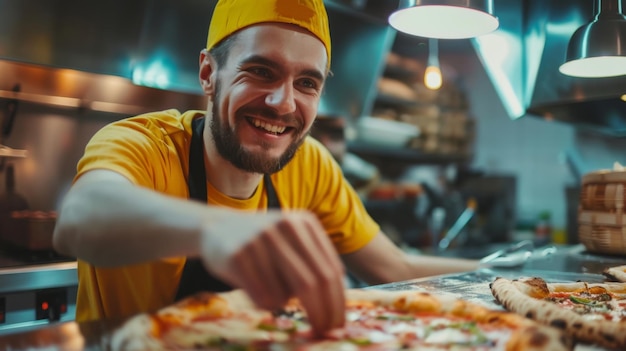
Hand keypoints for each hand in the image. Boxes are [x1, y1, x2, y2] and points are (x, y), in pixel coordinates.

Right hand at [200, 210, 345, 335]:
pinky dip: (264, 303)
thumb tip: (336, 305)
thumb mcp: (293, 239)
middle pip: (313, 282)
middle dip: (322, 313)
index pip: (331, 270)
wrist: (216, 226)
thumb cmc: (263, 242)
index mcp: (305, 222)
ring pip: (285, 294)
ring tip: (271, 289)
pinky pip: (261, 296)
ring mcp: (259, 239)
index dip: (338, 301)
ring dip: (283, 302)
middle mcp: (284, 226)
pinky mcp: (237, 255)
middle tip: (324, 332)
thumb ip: (315, 261)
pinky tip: (255, 288)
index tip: (339, 323)